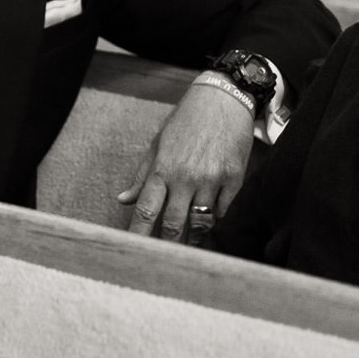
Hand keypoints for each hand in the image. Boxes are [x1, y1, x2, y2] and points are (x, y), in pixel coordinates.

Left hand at [116, 82, 253, 243]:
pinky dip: (214, 216)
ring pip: (201, 221)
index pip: (146, 210)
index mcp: (163, 169)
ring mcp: (213, 179)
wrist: (223, 99)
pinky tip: (208, 217)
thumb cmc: (186, 121)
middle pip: (174, 223)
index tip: (133, 250)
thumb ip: (142, 176)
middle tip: (164, 258)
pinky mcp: (235, 179)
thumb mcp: (158, 144)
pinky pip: (222, 210)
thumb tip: (123, 200)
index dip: (139, 233)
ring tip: (188, 243)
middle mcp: (187, 177)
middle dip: (168, 244)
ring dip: (193, 235)